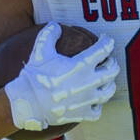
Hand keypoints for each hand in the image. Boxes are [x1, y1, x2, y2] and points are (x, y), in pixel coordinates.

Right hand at [2, 22, 117, 130]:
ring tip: (105, 79)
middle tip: (107, 59)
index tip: (105, 39)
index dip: (107, 41)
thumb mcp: (40, 51)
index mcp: (80, 65)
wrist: (27, 104)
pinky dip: (98, 105)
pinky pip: (98, 111)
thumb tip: (56, 25)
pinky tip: (93, 101)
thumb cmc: (34, 76)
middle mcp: (88, 82)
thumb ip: (49, 34)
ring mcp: (86, 100)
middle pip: (112, 70)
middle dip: (112, 62)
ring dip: (110, 82)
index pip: (104, 49)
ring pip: (109, 90)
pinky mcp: (81, 114)